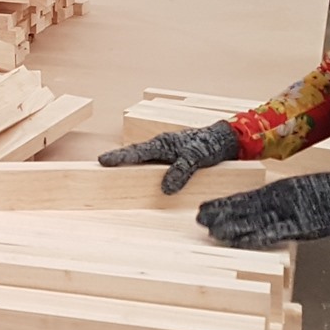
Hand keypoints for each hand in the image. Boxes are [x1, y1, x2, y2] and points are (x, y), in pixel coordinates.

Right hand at [97, 122, 240, 194]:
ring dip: (133, 166)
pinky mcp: (175, 160)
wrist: (227, 141)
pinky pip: (156, 166)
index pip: (135, 152)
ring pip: (145, 161)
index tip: (102, 160)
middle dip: (119, 160)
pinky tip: (145, 180)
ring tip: (118, 175)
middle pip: (135, 155)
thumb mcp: (195, 158)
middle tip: (102, 167)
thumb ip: (180, 171)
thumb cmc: (210, 144)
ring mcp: (168, 153)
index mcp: (162, 143)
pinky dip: (147, 171)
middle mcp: (162, 147)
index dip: (118, 157)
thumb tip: (164, 189)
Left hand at [196, 169, 329, 248]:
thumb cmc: (328, 192)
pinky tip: (241, 241)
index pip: (244, 199)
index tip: (204, 209)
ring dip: (232, 226)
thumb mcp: (298, 191)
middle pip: (243, 208)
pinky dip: (257, 237)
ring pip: (254, 220)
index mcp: (277, 190)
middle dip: (220, 214)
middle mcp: (278, 199)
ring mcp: (288, 212)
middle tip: (199, 219)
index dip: (223, 205)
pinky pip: (274, 233)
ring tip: (212, 231)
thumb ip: (280, 199)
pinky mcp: (300, 225)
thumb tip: (261, 206)